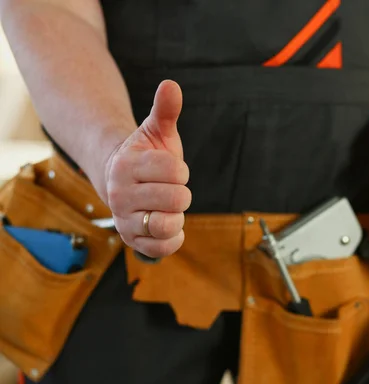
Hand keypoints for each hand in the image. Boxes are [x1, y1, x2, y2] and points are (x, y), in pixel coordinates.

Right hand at [102, 80, 190, 257]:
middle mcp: (120, 193)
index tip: (171, 169)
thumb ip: (165, 110)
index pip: (175, 170)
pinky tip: (168, 225)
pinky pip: (162, 248)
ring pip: (168, 224)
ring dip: (178, 216)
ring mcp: (124, 218)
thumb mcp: (156, 130)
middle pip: (177, 199)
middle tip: (169, 189)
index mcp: (127, 164)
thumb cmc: (147, 155)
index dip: (181, 170)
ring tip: (168, 207)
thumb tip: (171, 84)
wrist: (122, 179)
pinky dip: (173, 238)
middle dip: (181, 192)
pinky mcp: (131, 239)